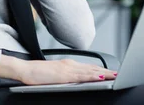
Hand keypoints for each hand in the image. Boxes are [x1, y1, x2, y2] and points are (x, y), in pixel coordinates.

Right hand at [0, 56, 117, 84]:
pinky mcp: (64, 75)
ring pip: (89, 71)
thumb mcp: (54, 74)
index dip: (100, 70)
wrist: (25, 70)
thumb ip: (65, 75)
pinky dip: (92, 76)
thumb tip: (74, 80)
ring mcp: (67, 69)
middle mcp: (69, 64)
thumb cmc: (36, 73)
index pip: (88, 67)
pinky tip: (100, 78)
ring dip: (103, 74)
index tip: (111, 73)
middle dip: (105, 72)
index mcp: (67, 64)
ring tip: (114, 76)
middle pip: (91, 68)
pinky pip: (81, 76)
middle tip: (118, 74)